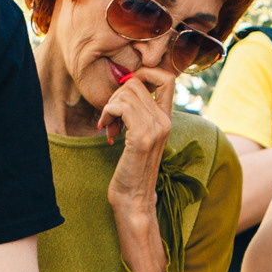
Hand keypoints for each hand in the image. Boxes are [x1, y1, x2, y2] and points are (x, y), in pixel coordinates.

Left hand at [101, 63, 175, 211]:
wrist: (133, 199)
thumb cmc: (130, 169)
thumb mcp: (138, 137)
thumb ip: (137, 115)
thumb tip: (123, 88)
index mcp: (166, 119)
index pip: (167, 78)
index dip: (145, 72)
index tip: (125, 89)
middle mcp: (165, 121)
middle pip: (137, 82)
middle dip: (116, 95)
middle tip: (110, 118)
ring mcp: (155, 129)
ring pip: (126, 92)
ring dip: (109, 106)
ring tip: (108, 126)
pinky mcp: (142, 137)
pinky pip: (121, 106)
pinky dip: (107, 113)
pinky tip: (105, 130)